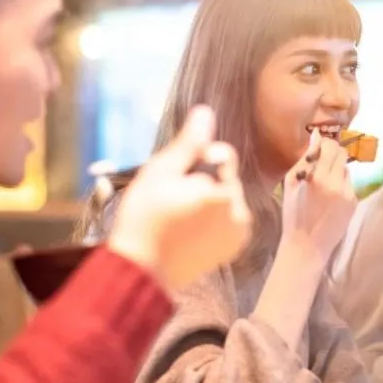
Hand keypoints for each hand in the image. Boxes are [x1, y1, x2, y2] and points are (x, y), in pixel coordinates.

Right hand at [106, 106, 251, 291]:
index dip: (197, 160)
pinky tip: (188, 230)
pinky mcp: (233, 249)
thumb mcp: (161, 172)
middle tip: (173, 199)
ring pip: (226, 198)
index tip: (175, 180)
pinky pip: (227, 220)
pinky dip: (212, 220)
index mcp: (226, 192)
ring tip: (178, 216)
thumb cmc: (145, 218)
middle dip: (203, 181)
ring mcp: (239, 234)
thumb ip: (189, 143)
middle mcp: (241, 212)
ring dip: (207, 200)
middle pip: (225, 177)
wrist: (141, 270)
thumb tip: (206, 112)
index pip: (223, 154)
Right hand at [281, 129, 357, 260]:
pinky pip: (349, 185)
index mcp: (319, 178)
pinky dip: (341, 186)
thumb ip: (305, 158)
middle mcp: (337, 184)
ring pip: (346, 169)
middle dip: (332, 154)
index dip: (325, 144)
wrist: (307, 246)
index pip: (330, 147)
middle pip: (342, 154)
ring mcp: (348, 194)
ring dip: (336, 171)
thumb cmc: (293, 214)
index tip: (318, 148)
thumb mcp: (291, 184)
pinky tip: (330, 199)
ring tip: (323, 186)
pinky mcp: (354, 203)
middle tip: (322, 162)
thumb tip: (316, 136)